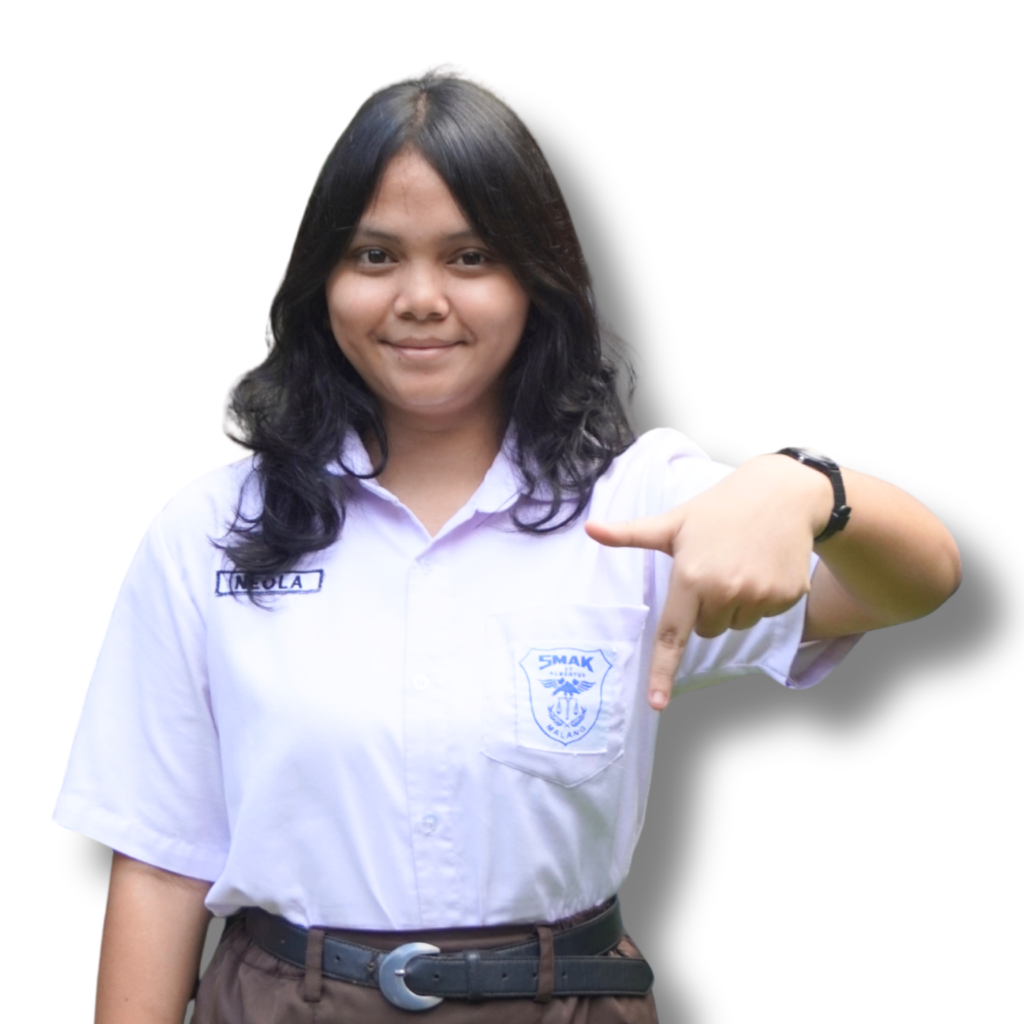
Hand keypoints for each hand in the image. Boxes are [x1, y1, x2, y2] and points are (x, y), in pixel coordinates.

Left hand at [585, 455, 831, 710]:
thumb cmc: (719, 508)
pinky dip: (763, 597)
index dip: (662, 671)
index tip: (656, 703)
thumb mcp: (673, 521)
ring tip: (741, 563)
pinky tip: (763, 565)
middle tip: (715, 568)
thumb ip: (630, 534)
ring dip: (736, 604)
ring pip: (735, 625)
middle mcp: (725, 590)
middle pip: (706, 629)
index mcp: (691, 576)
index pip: (672, 634)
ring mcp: (759, 595)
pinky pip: (765, 615)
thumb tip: (589, 529)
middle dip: (707, 607)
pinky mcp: (787, 596)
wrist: (783, 494)